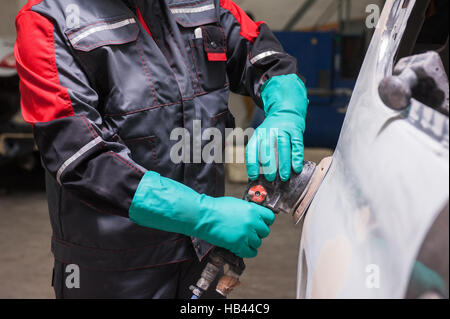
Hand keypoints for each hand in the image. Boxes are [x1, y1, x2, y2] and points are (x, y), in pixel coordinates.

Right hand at [129, 171, 274, 258]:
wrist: (203, 215)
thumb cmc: (216, 208)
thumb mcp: (236, 204)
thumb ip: (248, 210)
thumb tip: (255, 216)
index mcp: (252, 209)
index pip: (270, 218)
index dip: (265, 221)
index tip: (260, 224)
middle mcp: (252, 222)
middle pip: (265, 232)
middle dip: (257, 233)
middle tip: (248, 233)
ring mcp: (245, 233)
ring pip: (257, 243)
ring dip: (250, 242)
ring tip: (241, 240)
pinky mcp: (238, 244)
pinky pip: (250, 252)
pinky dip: (246, 251)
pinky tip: (239, 248)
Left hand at [246, 74, 307, 181]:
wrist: (286, 111)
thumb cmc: (272, 130)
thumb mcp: (261, 136)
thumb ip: (259, 151)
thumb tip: (258, 174)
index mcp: (258, 135)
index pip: (252, 150)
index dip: (252, 165)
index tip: (254, 177)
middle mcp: (269, 132)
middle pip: (267, 150)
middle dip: (269, 166)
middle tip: (271, 178)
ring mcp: (283, 131)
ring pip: (283, 148)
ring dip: (283, 165)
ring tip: (284, 177)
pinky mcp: (295, 131)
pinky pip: (297, 145)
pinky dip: (296, 158)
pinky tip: (296, 168)